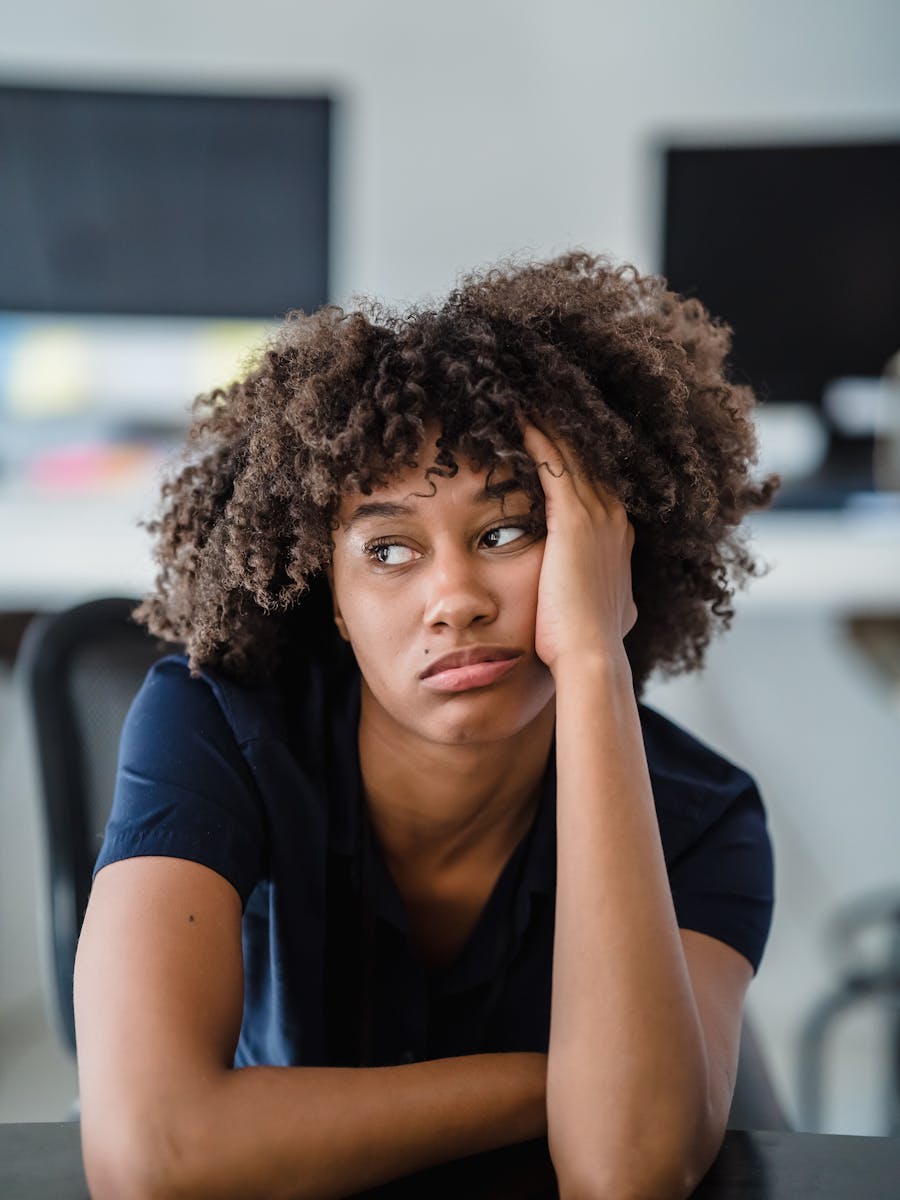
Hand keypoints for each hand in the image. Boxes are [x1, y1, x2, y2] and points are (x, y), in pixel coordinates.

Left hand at [522, 421, 636, 675]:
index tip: (556, 432)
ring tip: (525, 394)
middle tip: (539, 396)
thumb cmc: (586, 643)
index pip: (596, 481)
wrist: (590, 656)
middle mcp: (613, 518)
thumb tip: (620, 606)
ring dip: (548, 422)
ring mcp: (596, 516)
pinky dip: (535, 436)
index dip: (577, 455)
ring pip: (570, 453)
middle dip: (564, 428)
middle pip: (587, 457)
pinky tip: (516, 414)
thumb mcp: (610, 610)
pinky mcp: (571, 520)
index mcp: (618, 536)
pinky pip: (551, 463)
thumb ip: (610, 596)